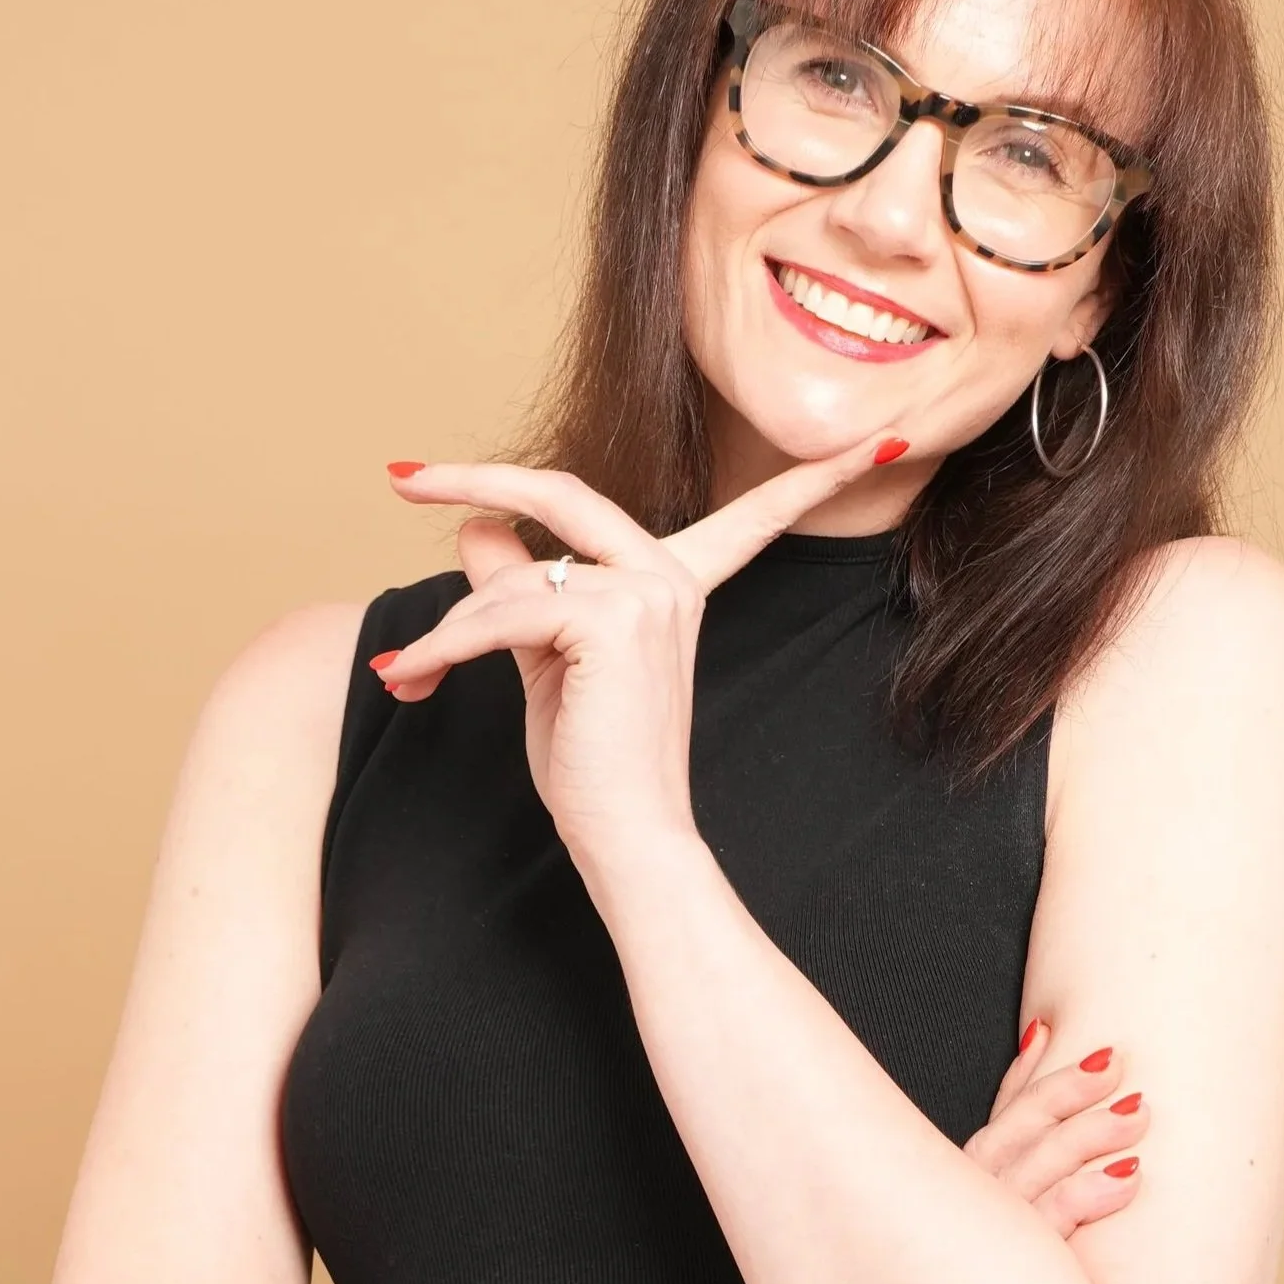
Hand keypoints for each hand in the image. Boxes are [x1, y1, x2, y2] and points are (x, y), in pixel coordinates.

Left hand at [374, 441, 903, 874]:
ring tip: (408, 678)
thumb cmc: (595, 765)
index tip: (880, 444)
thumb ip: (520, 588)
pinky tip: (416, 681)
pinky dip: (447, 648)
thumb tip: (476, 526)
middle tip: (403, 474)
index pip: (749, 515)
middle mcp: (670, 577)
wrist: (629, 839)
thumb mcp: (550, 661)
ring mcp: (647, 593)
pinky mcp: (608, 620)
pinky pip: (501, 613)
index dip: (811, 478)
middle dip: (478, 476)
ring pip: (511, 576)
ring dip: (446, 629)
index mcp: (678, 585)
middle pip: (563, 492)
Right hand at [963, 1020, 1147, 1235]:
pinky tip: (1129, 1176)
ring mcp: (999, 1230)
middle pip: (1021, 1127)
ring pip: (1041, 1163)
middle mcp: (979, 1195)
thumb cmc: (1024, 1249)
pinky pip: (1054, 1215)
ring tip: (1137, 1112)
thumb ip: (1023, 1104)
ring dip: (1089, 1131)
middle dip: (1068, 1090)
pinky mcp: (1025, 1262)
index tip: (1099, 1051)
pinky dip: (1089, 1191)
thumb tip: (1042, 1029)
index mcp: (976, 1170)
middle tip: (1119, 1064)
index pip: (1010, 1108)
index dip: (1049, 1073)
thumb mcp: (1021, 1176)